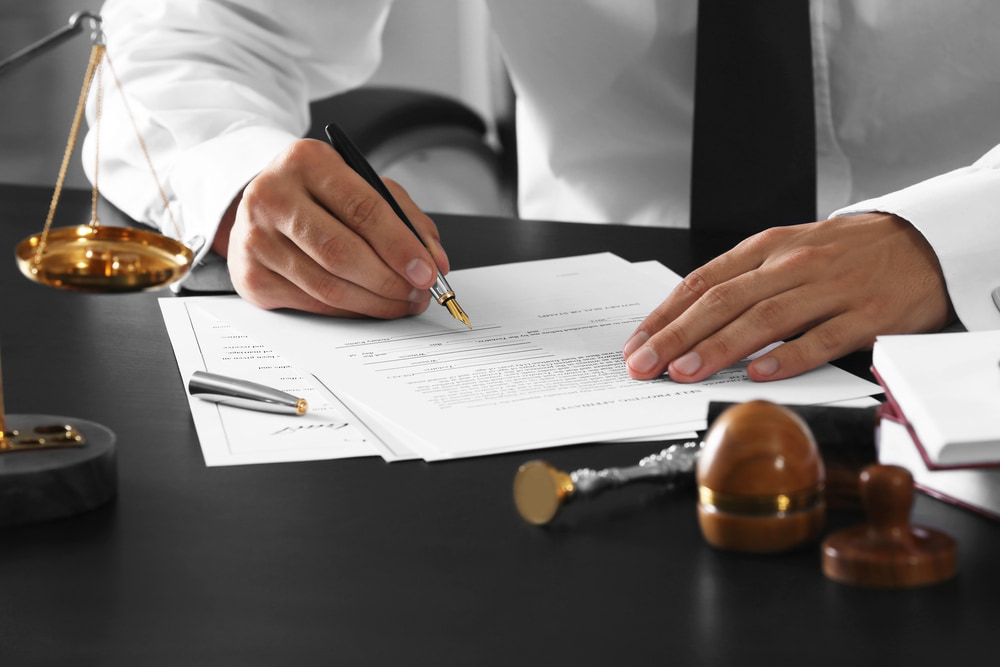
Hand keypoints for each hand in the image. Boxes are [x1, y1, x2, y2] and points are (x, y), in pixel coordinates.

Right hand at [213, 138, 448, 317]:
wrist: (264, 206)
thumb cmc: (322, 196)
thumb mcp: (364, 187)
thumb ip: (405, 220)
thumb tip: (435, 263)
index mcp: (306, 161)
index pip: (363, 209)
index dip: (400, 247)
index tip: (428, 273)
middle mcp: (271, 196)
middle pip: (342, 252)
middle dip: (390, 281)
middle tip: (419, 294)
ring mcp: (255, 238)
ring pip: (328, 286)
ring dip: (375, 302)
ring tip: (402, 302)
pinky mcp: (250, 276)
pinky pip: (312, 304)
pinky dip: (350, 311)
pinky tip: (370, 305)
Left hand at [622, 213, 955, 381]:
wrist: (925, 241)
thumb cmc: (848, 253)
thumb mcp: (790, 249)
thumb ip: (745, 280)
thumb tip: (689, 319)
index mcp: (768, 248)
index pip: (703, 282)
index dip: (665, 315)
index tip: (636, 343)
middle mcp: (793, 264)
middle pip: (723, 301)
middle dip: (677, 335)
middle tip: (644, 364)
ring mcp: (830, 289)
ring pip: (765, 319)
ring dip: (719, 347)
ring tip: (685, 371)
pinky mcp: (867, 314)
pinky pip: (822, 338)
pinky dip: (788, 357)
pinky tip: (758, 373)